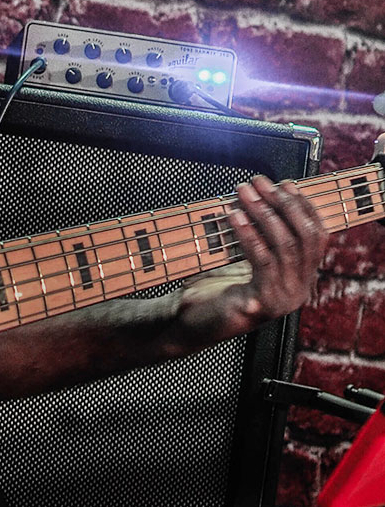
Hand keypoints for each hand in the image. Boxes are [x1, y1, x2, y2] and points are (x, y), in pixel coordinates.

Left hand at [176, 175, 325, 342]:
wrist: (189, 324)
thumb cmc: (214, 288)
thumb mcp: (245, 258)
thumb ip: (261, 234)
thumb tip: (262, 194)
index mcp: (300, 278)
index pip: (317, 237)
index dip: (304, 207)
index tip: (286, 183)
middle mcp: (297, 290)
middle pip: (304, 238)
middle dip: (283, 204)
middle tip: (259, 182)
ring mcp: (282, 299)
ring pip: (285, 246)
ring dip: (263, 213)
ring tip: (244, 193)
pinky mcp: (262, 304)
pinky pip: (262, 261)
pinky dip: (248, 234)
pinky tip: (234, 216)